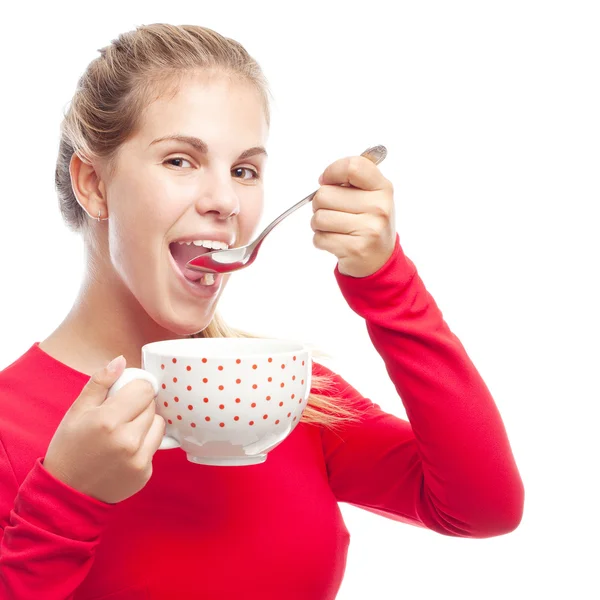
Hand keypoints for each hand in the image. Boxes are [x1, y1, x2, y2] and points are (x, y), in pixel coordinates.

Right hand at [44, 356, 165, 503]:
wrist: (66, 494)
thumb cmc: (69, 448)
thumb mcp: (76, 411)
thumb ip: (100, 383)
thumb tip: (121, 361)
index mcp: (108, 421)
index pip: (144, 389)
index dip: (136, 389)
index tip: (126, 394)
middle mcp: (127, 440)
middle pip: (151, 406)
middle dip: (139, 406)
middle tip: (120, 415)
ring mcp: (138, 459)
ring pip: (158, 424)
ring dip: (146, 424)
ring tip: (124, 432)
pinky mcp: (145, 473)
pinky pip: (155, 446)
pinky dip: (144, 444)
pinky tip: (124, 451)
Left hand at [311, 154, 395, 277]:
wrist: (380, 260)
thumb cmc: (369, 224)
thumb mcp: (372, 195)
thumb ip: (353, 180)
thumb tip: (325, 178)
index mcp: (382, 188)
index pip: (352, 167)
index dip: (332, 172)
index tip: (326, 181)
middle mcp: (379, 207)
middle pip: (325, 194)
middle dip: (319, 204)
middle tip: (331, 211)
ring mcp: (369, 229)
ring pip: (319, 217)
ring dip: (318, 224)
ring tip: (333, 228)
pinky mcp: (355, 249)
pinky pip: (319, 238)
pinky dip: (320, 240)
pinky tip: (335, 241)